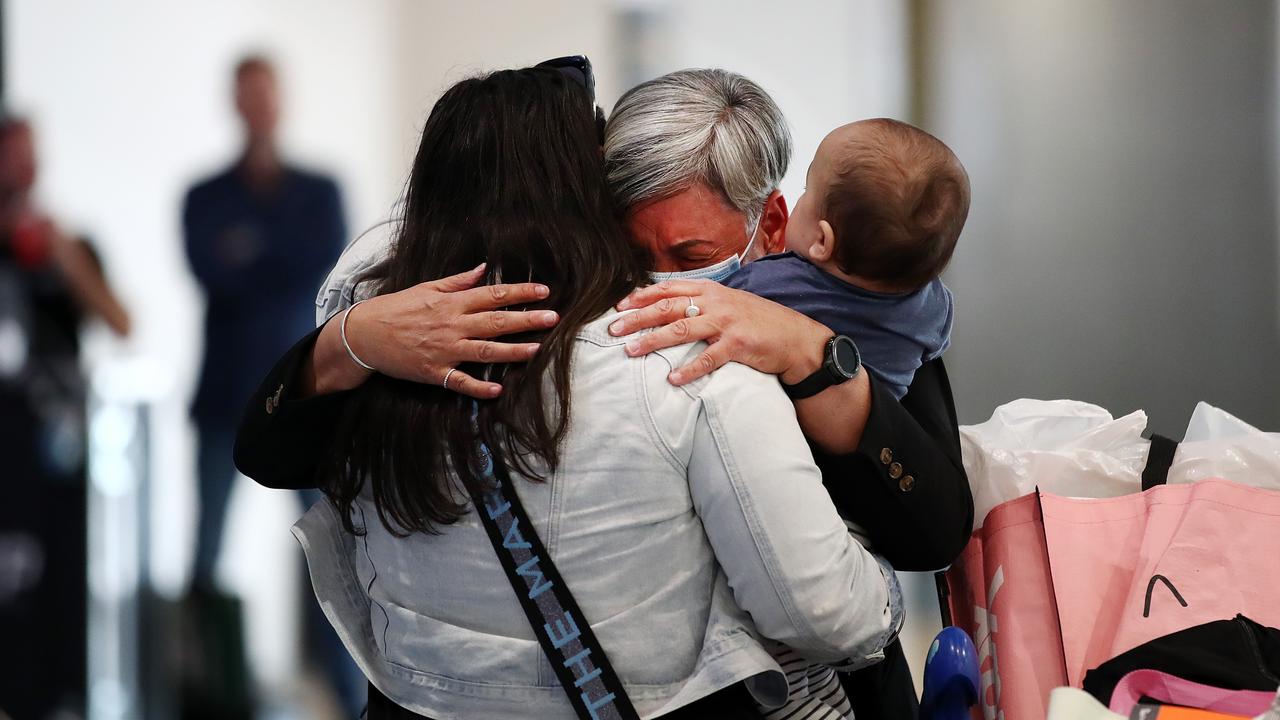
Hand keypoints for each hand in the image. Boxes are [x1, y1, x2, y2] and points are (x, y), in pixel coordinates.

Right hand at [321, 263, 557, 398]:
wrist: (365, 334)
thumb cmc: (396, 308)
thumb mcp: (426, 288)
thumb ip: (457, 281)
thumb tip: (484, 269)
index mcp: (452, 303)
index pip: (493, 295)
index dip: (520, 292)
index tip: (544, 291)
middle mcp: (452, 325)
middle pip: (496, 322)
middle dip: (527, 320)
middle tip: (553, 318)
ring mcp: (444, 350)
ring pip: (485, 351)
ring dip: (513, 351)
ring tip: (537, 349)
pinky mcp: (434, 372)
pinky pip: (460, 382)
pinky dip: (479, 388)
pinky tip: (498, 390)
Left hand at [609, 279, 831, 385]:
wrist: (794, 337)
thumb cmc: (759, 321)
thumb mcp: (729, 302)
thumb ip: (702, 302)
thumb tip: (670, 308)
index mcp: (711, 290)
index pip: (668, 289)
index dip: (642, 296)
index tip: (619, 306)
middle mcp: (715, 303)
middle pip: (667, 307)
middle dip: (637, 318)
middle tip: (613, 329)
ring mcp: (726, 323)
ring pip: (681, 329)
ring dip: (653, 341)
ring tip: (631, 351)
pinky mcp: (737, 345)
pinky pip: (708, 358)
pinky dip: (689, 369)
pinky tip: (673, 378)